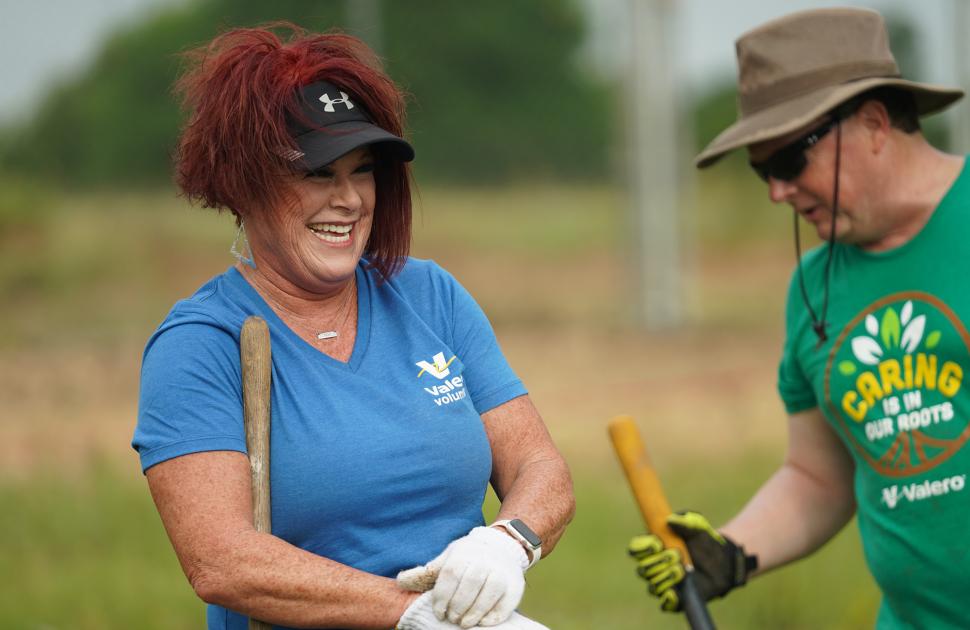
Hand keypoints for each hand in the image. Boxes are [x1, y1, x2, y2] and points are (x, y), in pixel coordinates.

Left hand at [397, 526, 527, 627]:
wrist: (501, 547)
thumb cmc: (467, 557)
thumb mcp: (447, 558)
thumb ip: (425, 572)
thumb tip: (400, 583)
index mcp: (465, 553)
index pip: (451, 575)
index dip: (442, 596)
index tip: (438, 612)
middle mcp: (485, 560)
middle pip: (470, 584)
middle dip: (457, 606)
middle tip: (450, 619)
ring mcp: (502, 572)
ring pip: (489, 594)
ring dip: (474, 613)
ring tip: (463, 623)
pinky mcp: (516, 586)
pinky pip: (505, 604)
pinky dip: (493, 616)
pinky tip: (481, 622)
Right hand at [628, 511, 756, 611]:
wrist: (725, 561)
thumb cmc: (706, 541)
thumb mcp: (698, 527)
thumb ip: (685, 522)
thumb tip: (669, 521)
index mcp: (654, 548)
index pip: (636, 549)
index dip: (642, 547)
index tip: (657, 544)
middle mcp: (656, 567)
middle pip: (643, 569)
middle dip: (658, 563)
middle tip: (677, 555)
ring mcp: (665, 583)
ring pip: (652, 586)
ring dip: (665, 578)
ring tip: (683, 571)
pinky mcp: (677, 598)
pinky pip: (664, 605)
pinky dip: (668, 599)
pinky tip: (676, 592)